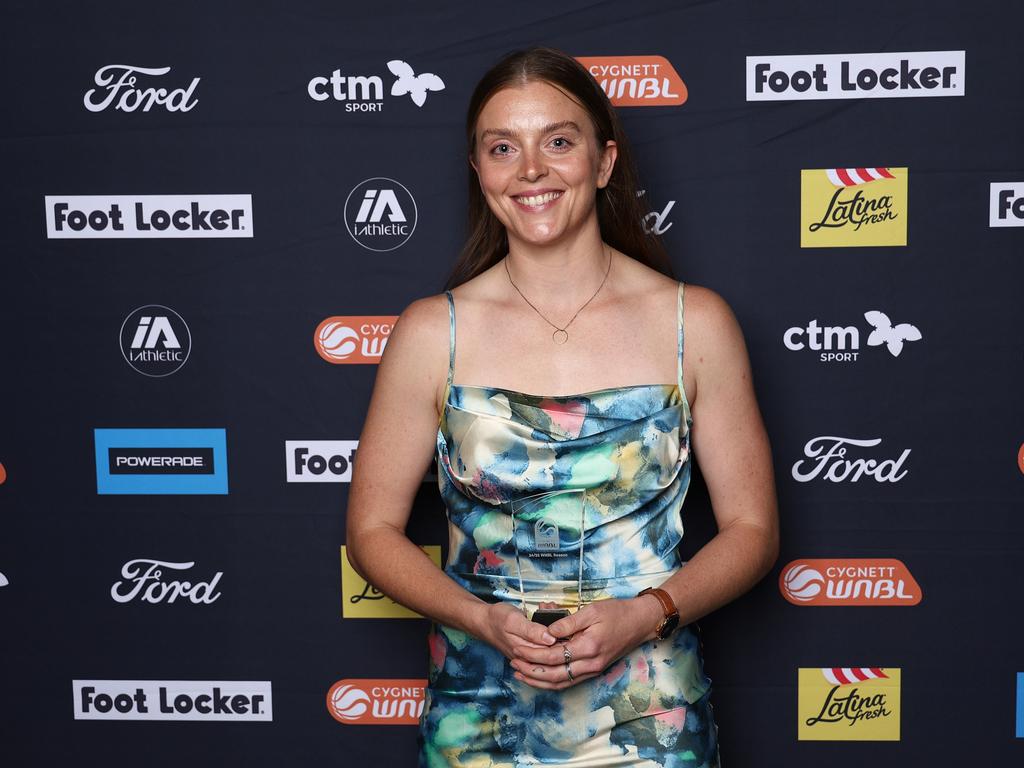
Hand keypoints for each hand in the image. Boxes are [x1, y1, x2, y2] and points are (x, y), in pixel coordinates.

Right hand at [472, 601, 557, 662]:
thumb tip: (551, 639)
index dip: (560, 631)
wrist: (484, 622)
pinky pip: (545, 641)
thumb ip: (532, 630)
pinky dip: (547, 626)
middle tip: (551, 608)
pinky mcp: (530, 650)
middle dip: (558, 627)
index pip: (555, 650)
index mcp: (528, 653)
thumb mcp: (513, 620)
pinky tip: (544, 613)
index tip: (557, 613)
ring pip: (551, 644)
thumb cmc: (496, 619)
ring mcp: (530, 655)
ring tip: (547, 608)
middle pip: (555, 647)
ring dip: (554, 625)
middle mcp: (531, 658)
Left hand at [509, 597, 662, 689]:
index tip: (516, 647)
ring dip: (539, 680)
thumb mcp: (591, 611)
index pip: (553, 655)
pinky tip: (540, 677)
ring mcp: (593, 670)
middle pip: (553, 675)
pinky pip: (569, 682)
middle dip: (530, 670)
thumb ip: (568, 623)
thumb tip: (547, 632)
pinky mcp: (594, 671)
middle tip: (513, 662)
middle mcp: (590, 664)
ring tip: (520, 673)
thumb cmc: (617, 613)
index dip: (532, 653)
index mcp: (588, 647)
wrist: (640, 622)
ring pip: (561, 683)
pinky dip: (552, 682)